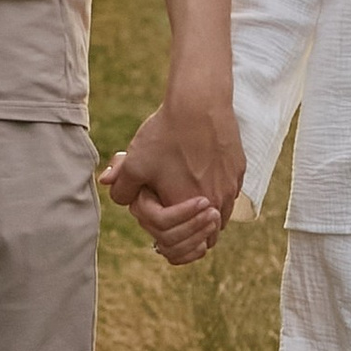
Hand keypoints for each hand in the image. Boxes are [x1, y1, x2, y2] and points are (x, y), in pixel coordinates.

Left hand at [102, 88, 245, 262]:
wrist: (199, 103)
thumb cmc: (166, 136)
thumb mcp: (134, 164)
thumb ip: (121, 187)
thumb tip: (111, 188)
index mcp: (190, 211)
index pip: (181, 247)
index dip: (163, 239)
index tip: (156, 225)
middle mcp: (217, 204)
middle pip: (204, 236)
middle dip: (185, 231)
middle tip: (170, 213)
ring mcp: (232, 187)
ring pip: (219, 215)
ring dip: (202, 214)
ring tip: (184, 193)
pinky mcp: (239, 170)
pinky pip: (229, 193)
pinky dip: (215, 192)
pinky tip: (199, 172)